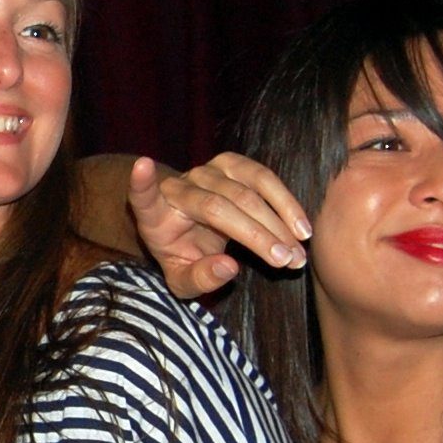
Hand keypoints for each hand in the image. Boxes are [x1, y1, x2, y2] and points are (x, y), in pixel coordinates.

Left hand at [128, 153, 310, 298]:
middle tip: (287, 262)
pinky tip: (301, 227)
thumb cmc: (183, 253)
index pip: (143, 197)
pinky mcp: (231, 163)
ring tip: (298, 253)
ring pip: (247, 191)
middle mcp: (179, 186)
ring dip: (278, 222)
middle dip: (257, 235)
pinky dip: (285, 203)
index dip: (142, 183)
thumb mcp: (183, 278)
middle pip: (218, 206)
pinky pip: (263, 178)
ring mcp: (206, 170)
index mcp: (154, 214)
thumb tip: (229, 268)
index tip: (142, 166)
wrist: (190, 226)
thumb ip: (199, 278)